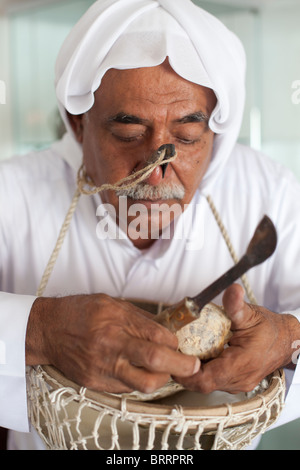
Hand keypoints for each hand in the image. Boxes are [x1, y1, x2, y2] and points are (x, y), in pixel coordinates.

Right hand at [26, 294, 199, 393]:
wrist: (47, 329)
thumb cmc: (79, 312)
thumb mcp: (110, 303)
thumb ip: (138, 318)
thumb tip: (164, 330)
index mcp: (116, 320)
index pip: (158, 335)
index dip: (175, 342)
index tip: (179, 344)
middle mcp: (111, 344)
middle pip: (156, 360)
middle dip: (182, 364)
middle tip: (193, 365)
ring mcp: (103, 367)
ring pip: (144, 383)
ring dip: (161, 378)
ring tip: (163, 370)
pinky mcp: (96, 382)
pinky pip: (127, 388)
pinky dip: (138, 381)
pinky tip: (138, 371)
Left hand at [173, 283, 299, 393]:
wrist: (287, 341)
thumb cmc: (269, 329)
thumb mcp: (250, 314)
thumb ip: (236, 305)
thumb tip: (232, 290)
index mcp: (241, 365)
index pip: (205, 379)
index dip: (185, 371)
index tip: (174, 354)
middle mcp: (238, 380)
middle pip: (201, 384)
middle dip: (184, 369)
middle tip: (173, 350)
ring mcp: (237, 383)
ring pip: (206, 384)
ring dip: (192, 370)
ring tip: (182, 350)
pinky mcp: (235, 382)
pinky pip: (214, 381)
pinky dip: (203, 369)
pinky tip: (197, 353)